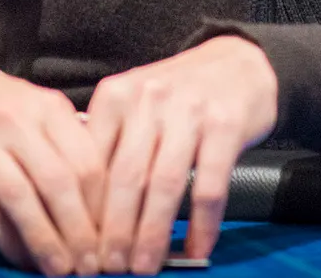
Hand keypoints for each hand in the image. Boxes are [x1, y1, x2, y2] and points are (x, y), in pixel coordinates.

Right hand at [0, 47, 103, 275]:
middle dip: (79, 230)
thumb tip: (103, 197)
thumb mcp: (37, 105)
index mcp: (48, 107)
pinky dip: (9, 241)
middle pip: (58, 182)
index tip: (113, 236)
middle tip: (92, 264)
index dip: (104, 206)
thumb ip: (68, 141)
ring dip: (45, 241)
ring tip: (61, 270)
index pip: (87, 161)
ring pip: (21, 200)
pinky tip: (24, 259)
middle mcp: (18, 124)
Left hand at [84, 35, 276, 274]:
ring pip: (163, 185)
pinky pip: (209, 187)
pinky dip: (202, 225)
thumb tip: (86, 212)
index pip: (92, 162)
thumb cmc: (180, 94)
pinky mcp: (226, 125)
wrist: (238, 63)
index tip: (82, 246)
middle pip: (125, 177)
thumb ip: (111, 145)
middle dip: (115, 232)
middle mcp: (150, 99)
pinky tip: (196, 248)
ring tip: (146, 266)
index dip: (86, 211)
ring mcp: (190, 111)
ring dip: (152, 234)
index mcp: (117, 96)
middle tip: (110, 267)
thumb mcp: (136, 104)